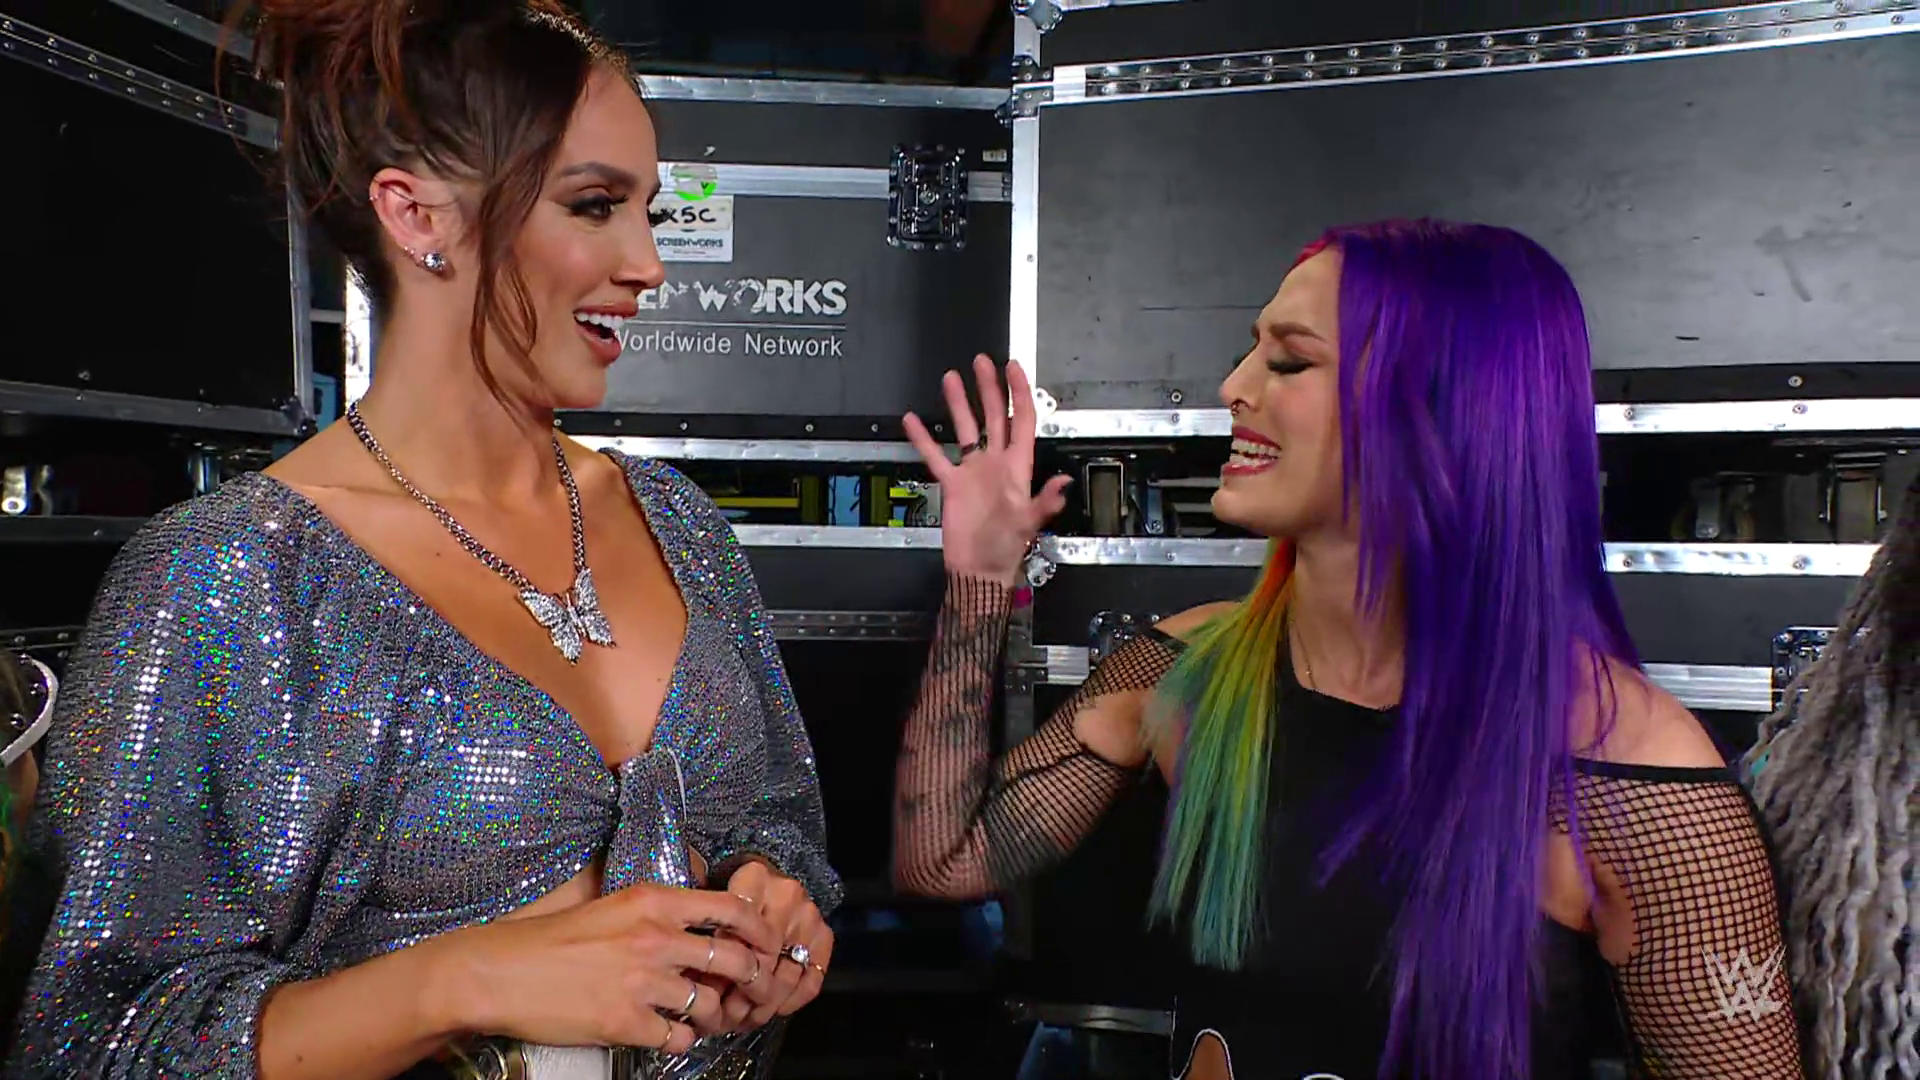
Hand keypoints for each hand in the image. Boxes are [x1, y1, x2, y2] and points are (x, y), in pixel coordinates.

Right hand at [444, 882, 780, 1052]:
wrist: (500, 972)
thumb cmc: (551, 940)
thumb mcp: (614, 907)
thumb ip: (660, 913)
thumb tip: (705, 926)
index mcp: (652, 901)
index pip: (731, 908)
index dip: (760, 929)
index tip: (766, 944)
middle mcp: (654, 937)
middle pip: (735, 958)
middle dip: (754, 978)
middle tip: (753, 989)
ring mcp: (641, 981)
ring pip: (710, 1003)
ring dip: (715, 1014)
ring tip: (702, 1015)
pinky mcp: (625, 1021)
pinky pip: (679, 1036)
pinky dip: (682, 1038)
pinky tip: (670, 1032)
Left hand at [717, 859, 833, 1027]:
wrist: (763, 884)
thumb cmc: (728, 896)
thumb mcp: (709, 905)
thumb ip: (705, 937)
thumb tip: (700, 990)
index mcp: (754, 878)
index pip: (738, 933)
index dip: (723, 969)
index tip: (707, 993)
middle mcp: (786, 893)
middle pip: (764, 959)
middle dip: (742, 996)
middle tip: (722, 1017)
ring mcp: (809, 915)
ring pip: (787, 974)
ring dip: (764, 1006)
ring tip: (742, 1020)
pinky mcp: (824, 934)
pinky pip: (811, 979)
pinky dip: (791, 1001)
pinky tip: (773, 1011)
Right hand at [903, 355, 1071, 584]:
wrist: (978, 571)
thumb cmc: (1006, 549)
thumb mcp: (1029, 524)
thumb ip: (1045, 502)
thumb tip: (1062, 484)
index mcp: (1018, 468)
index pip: (1022, 420)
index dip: (1019, 393)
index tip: (1013, 369)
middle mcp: (996, 464)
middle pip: (995, 416)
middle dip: (989, 388)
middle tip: (982, 362)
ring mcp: (974, 472)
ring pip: (966, 428)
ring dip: (960, 403)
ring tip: (951, 378)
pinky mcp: (953, 485)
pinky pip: (936, 456)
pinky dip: (924, 439)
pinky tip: (913, 420)